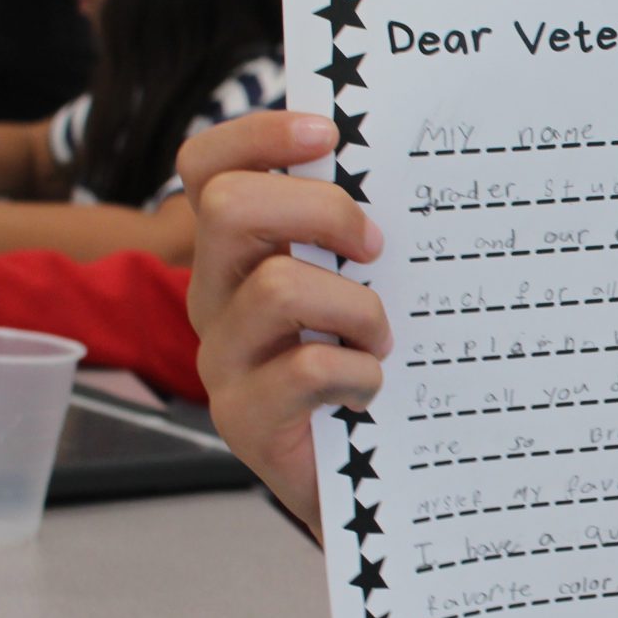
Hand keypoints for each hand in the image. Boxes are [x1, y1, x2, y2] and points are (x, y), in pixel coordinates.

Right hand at [181, 110, 388, 530]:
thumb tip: (410, 161)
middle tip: (374, 247)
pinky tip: (372, 391)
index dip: (258, 135)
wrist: (361, 484)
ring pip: (278, 287)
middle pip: (228, 207)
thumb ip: (357, 234)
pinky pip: (303, 369)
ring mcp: (222, 358)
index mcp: (235, 252)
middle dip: (319, 211)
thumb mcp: (359, 286)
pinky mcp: (243, 418)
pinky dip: (357, 373)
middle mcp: (214, 295)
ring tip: (382, 340)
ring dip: (356, 308)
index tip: (329, 133)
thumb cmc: (367, 366)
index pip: (207, 166)